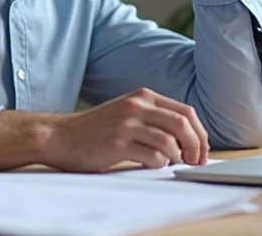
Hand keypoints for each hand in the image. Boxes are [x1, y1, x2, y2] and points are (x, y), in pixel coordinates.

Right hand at [44, 88, 208, 171]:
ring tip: (170, 163)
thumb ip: (154, 118)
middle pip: (183, 125)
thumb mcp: (127, 112)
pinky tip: (152, 165)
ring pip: (170, 141)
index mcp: (143, 96)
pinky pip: (152, 156)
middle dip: (196, 147)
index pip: (186, 112)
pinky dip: (159, 164)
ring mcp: (126, 124)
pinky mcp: (117, 143)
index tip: (202, 152)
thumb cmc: (96, 129)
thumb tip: (189, 140)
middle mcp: (137, 106)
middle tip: (194, 162)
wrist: (60, 136)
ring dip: (177, 158)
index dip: (200, 134)